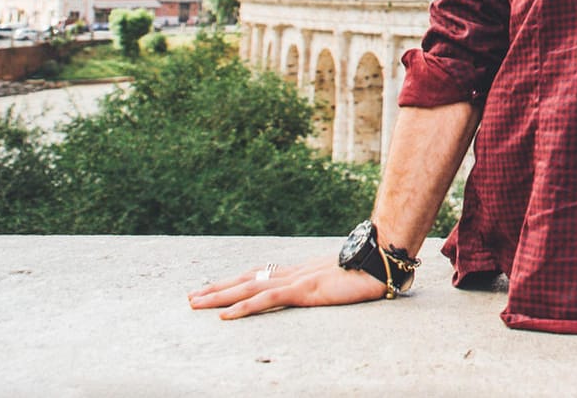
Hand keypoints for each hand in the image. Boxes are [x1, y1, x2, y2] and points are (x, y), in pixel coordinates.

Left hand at [187, 256, 388, 318]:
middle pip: (247, 278)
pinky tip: (225, 315)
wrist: (385, 260)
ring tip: (195, 304)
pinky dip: (243, 307)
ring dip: (219, 297)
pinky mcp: (304, 290)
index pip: (262, 274)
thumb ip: (330, 282)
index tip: (216, 287)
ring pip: (248, 287)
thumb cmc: (371, 269)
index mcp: (302, 271)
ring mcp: (297, 280)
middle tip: (191, 296)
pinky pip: (267, 299)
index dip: (237, 281)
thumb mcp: (344, 279)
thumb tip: (328, 286)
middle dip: (217, 288)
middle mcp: (294, 272)